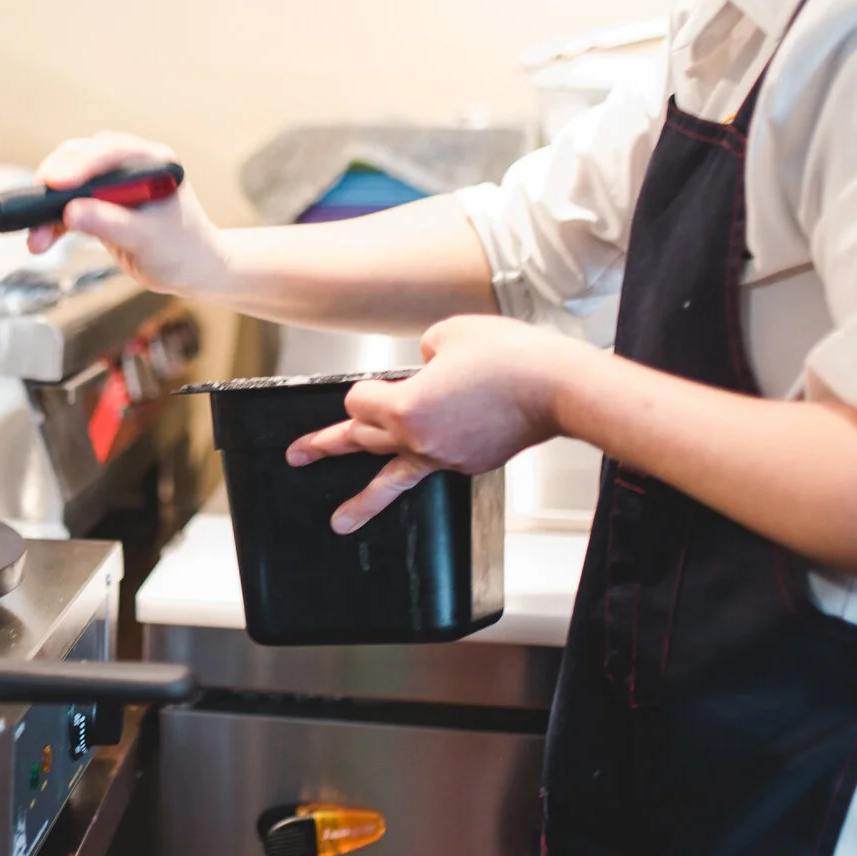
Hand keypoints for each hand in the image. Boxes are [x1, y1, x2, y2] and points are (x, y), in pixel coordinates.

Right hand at [25, 132, 227, 295]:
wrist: (194, 270)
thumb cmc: (184, 250)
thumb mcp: (148, 239)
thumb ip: (110, 223)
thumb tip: (71, 213)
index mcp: (151, 162)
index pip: (109, 153)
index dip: (79, 166)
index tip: (56, 183)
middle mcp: (131, 166)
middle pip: (81, 159)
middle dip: (55, 184)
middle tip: (36, 207)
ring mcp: (114, 185)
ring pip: (70, 183)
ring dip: (49, 207)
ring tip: (36, 236)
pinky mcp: (101, 204)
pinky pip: (69, 206)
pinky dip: (53, 223)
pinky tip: (42, 239)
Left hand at [286, 316, 585, 532]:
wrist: (558, 387)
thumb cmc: (509, 357)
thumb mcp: (450, 333)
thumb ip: (423, 351)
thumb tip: (426, 365)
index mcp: (404, 406)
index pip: (358, 401)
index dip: (365, 388)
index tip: (379, 382)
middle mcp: (418, 439)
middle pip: (359, 440)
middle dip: (325, 446)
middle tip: (298, 455)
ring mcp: (444, 457)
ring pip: (391, 476)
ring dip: (363, 500)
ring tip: (339, 522)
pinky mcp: (470, 464)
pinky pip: (435, 465)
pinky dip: (427, 458)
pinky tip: (427, 459)